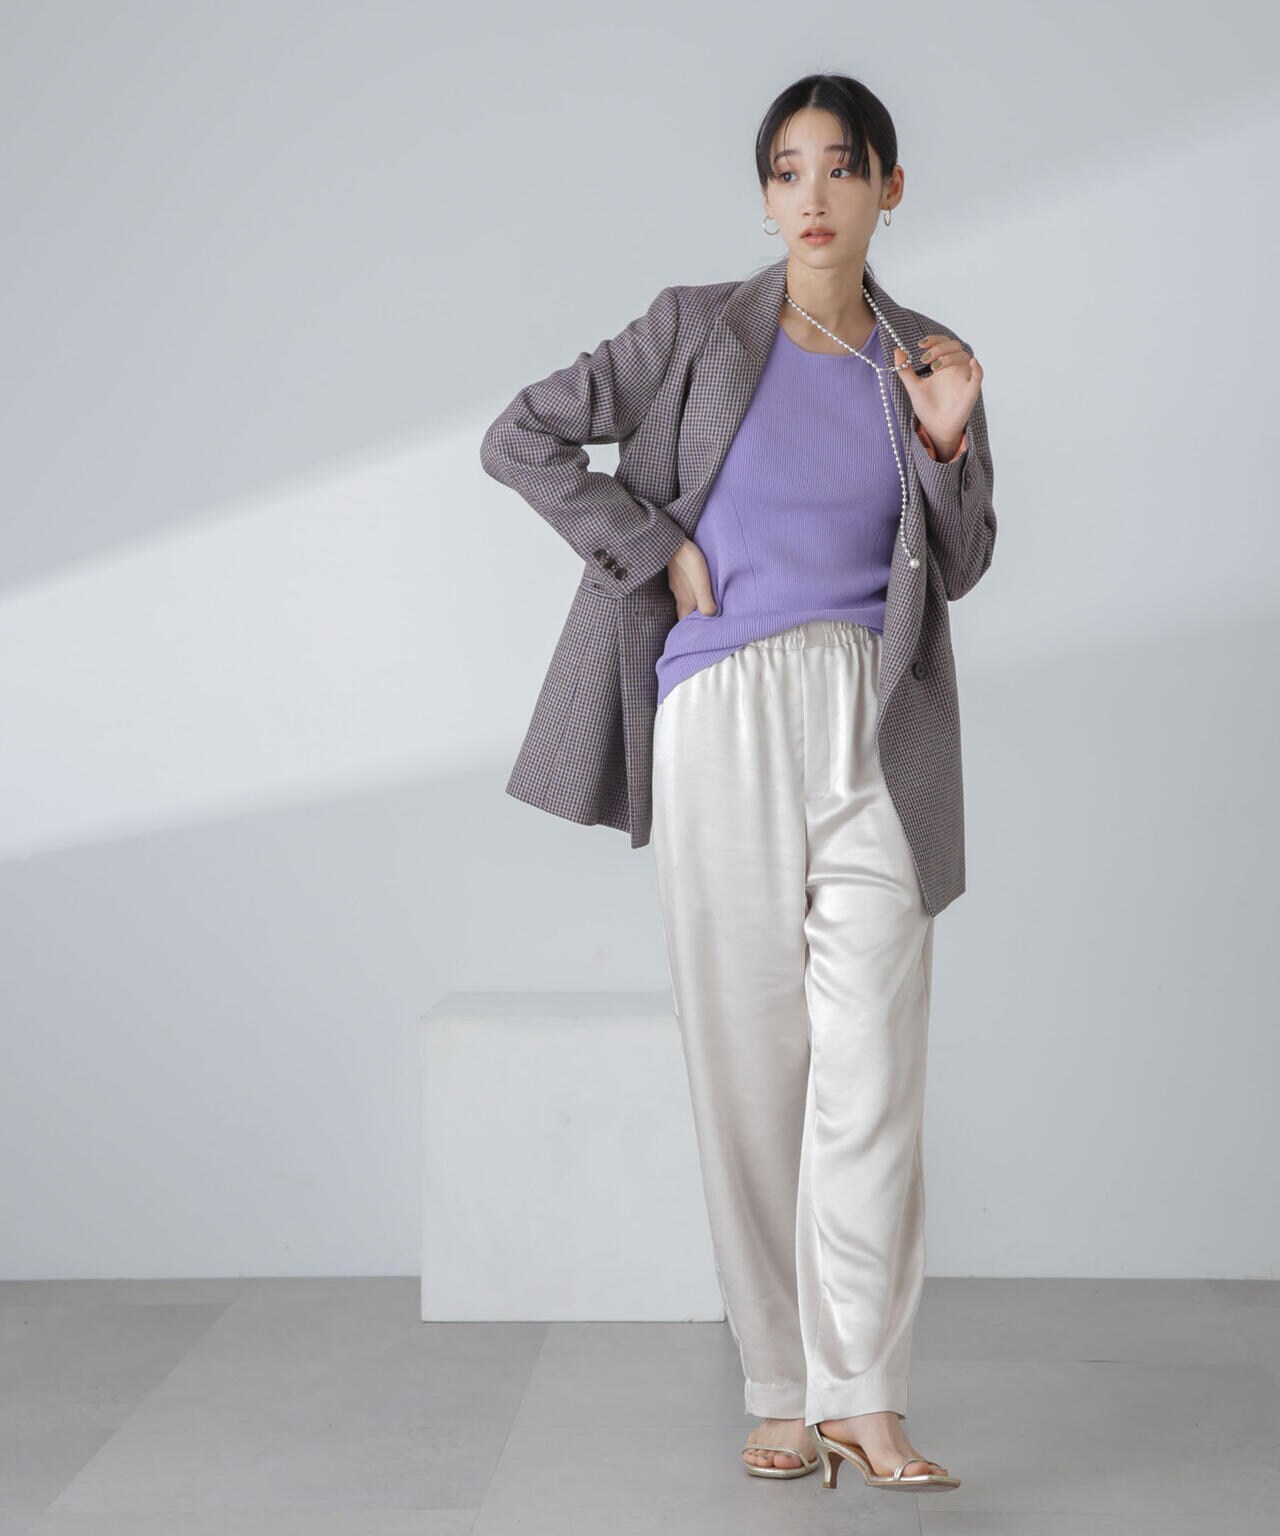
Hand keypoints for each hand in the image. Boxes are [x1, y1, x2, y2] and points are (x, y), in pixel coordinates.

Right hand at [667, 538, 716, 620]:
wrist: (673, 542)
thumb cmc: (689, 562)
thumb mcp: (701, 585)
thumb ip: (706, 602)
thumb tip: (711, 616)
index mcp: (685, 602)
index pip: (684, 622)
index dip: (691, 628)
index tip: (700, 631)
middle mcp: (679, 596)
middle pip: (684, 612)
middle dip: (692, 617)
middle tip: (704, 619)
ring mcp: (676, 584)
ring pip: (684, 599)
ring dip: (693, 603)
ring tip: (704, 603)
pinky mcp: (676, 574)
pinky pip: (683, 587)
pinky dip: (690, 591)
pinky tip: (696, 586)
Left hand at [892, 336, 982, 460]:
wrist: (935, 428)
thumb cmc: (928, 407)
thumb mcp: (913, 387)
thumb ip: (905, 370)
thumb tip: (896, 351)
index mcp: (943, 365)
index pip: (943, 343)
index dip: (934, 340)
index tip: (920, 345)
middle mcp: (955, 369)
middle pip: (954, 346)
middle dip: (939, 348)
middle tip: (924, 359)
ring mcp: (964, 379)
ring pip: (965, 357)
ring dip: (949, 357)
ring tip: (933, 368)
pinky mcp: (970, 392)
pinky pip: (979, 377)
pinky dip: (978, 368)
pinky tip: (973, 363)